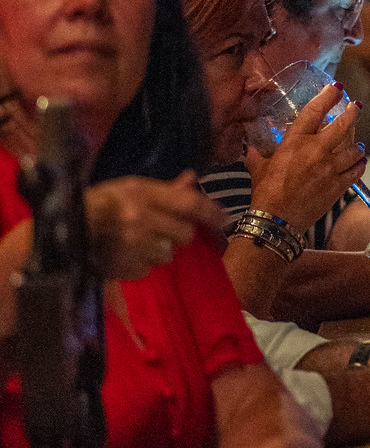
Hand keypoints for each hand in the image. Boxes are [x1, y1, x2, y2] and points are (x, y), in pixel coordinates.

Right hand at [86, 173, 224, 277]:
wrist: (65, 230)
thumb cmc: (101, 203)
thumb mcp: (131, 188)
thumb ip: (165, 189)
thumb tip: (192, 179)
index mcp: (143, 194)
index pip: (189, 203)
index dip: (211, 211)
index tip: (226, 218)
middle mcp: (142, 220)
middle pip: (184, 234)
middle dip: (178, 233)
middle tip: (161, 228)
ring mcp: (134, 246)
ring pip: (168, 254)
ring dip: (159, 249)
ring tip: (138, 241)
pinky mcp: (127, 267)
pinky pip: (149, 268)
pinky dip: (142, 263)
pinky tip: (127, 253)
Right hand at [246, 86, 366, 231]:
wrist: (276, 220)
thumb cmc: (265, 192)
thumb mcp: (258, 168)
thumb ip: (256, 154)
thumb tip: (250, 148)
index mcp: (295, 142)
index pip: (314, 111)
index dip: (327, 96)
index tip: (336, 87)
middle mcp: (316, 151)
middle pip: (342, 126)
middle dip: (352, 113)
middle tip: (356, 107)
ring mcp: (330, 168)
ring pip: (354, 149)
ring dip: (357, 145)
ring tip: (358, 144)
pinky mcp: (338, 186)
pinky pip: (356, 170)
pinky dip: (359, 164)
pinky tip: (360, 162)